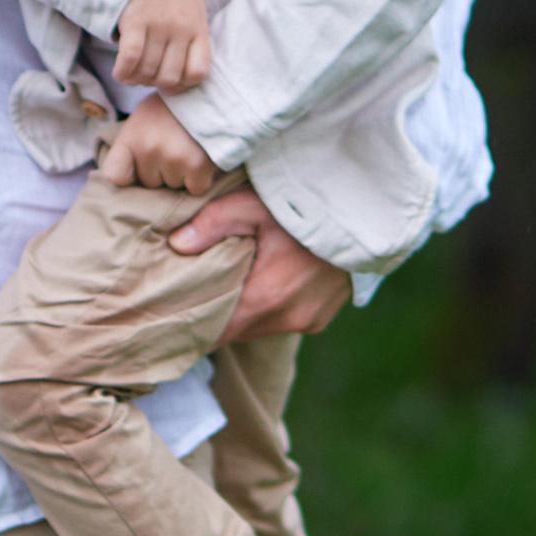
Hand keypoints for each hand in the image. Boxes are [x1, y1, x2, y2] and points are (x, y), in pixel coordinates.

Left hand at [99, 94, 220, 193]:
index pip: (114, 174)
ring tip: (188, 147)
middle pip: (149, 182)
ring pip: (173, 186)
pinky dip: (200, 178)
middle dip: (160, 171)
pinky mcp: (197, 167)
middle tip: (173, 146)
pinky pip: (195, 189)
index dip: (128, 174)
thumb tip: (126, 179)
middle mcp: (149, 149)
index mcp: (131, 137)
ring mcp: (173, 159)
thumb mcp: (143, 118)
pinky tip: (201, 157)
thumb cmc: (173, 109)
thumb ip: (132, 146)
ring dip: (181, 174)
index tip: (138, 167)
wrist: (210, 94)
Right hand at [113, 0, 210, 93]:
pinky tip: (120, 72)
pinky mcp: (135, 21)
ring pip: (148, 71)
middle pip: (169, 77)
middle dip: (155, 84)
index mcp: (198, 29)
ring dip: (136, 80)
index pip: (198, 73)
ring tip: (132, 74)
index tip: (170, 83)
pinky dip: (123, 72)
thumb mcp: (194, 11)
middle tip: (146, 77)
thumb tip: (182, 78)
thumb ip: (193, 40)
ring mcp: (159, 25)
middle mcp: (181, 29)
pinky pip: (130, 59)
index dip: (182, 86)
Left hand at [165, 185, 352, 336]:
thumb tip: (176, 245)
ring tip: (217, 289)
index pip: (215, 330)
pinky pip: (280, 321)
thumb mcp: (256, 204)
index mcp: (267, 297)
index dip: (191, 323)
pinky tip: (255, 286)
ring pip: (256, 327)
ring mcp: (307, 320)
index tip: (169, 315)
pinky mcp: (319, 318)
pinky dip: (264, 309)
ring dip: (239, 313)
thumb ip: (213, 222)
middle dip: (211, 316)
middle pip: (234, 330)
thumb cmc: (307, 206)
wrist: (365, 215)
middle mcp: (288, 318)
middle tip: (187, 298)